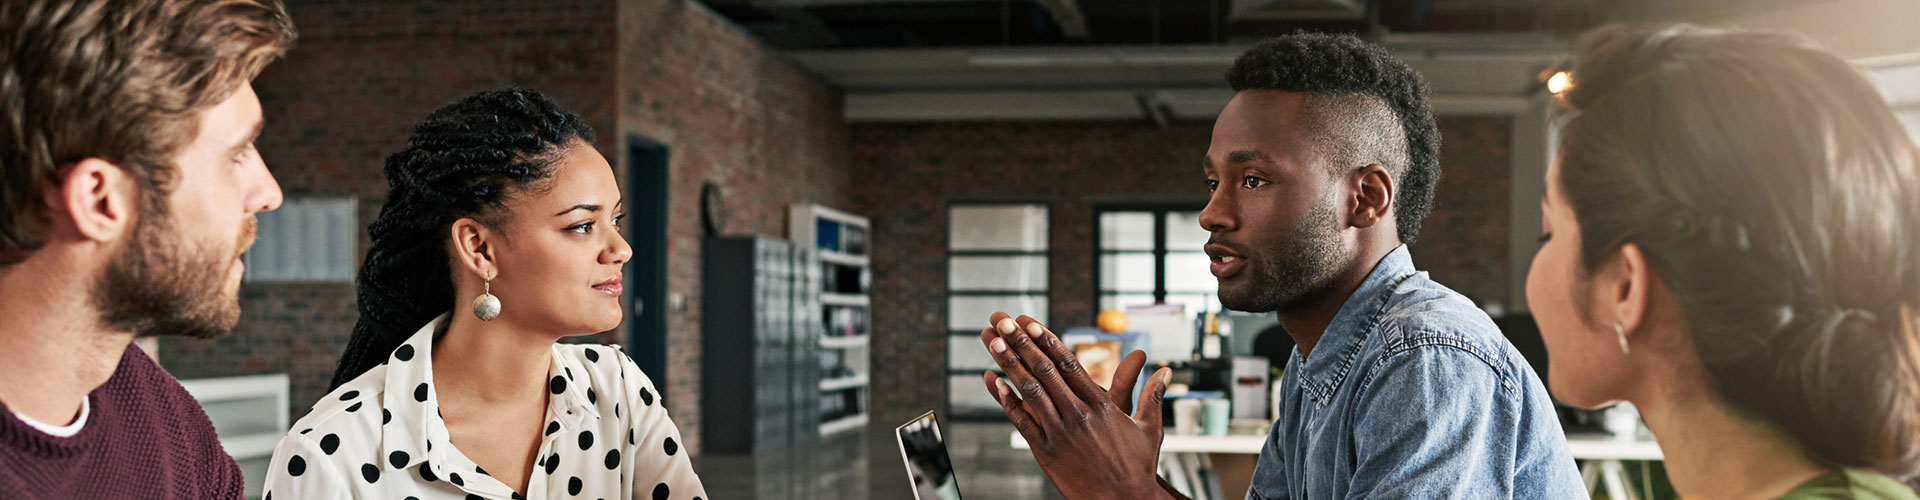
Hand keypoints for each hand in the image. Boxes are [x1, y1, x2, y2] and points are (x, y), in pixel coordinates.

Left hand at [980, 312, 1173, 499]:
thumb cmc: (1138, 466)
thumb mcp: (1149, 428)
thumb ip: (1152, 395)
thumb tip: (1167, 370)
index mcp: (1102, 406)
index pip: (1070, 366)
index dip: (1048, 342)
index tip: (1031, 323)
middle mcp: (1079, 415)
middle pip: (1046, 372)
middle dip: (1022, 344)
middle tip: (1003, 321)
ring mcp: (1061, 433)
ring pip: (1030, 392)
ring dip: (1010, 365)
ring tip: (993, 342)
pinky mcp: (1046, 452)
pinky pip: (1022, 422)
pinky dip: (1007, 401)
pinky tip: (994, 382)